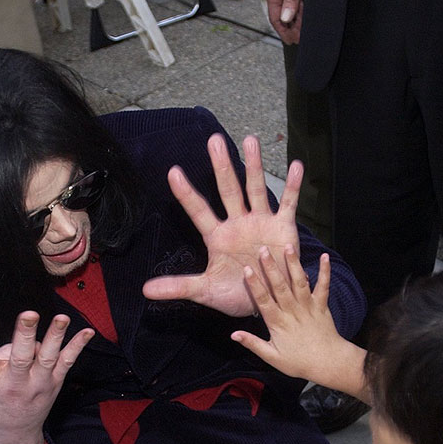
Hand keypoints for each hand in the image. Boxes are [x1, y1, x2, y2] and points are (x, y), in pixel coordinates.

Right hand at [0, 311, 93, 443]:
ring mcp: (38, 384)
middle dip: (26, 334)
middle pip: (21, 357)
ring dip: (55, 336)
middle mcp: (16, 383)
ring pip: (48, 358)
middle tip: (29, 315)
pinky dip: (78, 346)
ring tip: (61, 318)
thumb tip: (18, 340)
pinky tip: (87, 332)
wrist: (13, 435)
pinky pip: (67, 362)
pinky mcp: (54, 383)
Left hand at [143, 134, 301, 317]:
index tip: (173, 172)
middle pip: (228, 190)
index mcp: (217, 236)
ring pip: (255, 189)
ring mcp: (260, 222)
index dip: (186, 193)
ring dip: (253, 166)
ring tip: (250, 140)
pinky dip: (293, 186)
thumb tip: (146, 290)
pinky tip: (296, 165)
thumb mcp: (206, 291)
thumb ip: (179, 286)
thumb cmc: (236, 295)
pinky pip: (289, 204)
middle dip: (221, 166)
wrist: (269, 302)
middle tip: (214, 140)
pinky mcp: (282, 227)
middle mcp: (237, 223)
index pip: (198, 210)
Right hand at [232, 246, 368, 398]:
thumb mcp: (271, 357)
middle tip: (263, 250)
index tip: (247, 269)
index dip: (254, 284)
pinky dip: (325, 271)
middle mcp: (292, 311)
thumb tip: (233, 335)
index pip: (263, 300)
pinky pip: (323, 286)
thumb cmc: (299, 362)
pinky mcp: (322, 305)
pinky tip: (324, 257)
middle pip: (279, 286)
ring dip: (293, 264)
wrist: (328, 363)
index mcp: (277, 322)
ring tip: (287, 246)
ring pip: (299, 282)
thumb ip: (252, 344)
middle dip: (271, 267)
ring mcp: (308, 307)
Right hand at [264, 0, 303, 44]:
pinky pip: (292, 5)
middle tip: (298, 40)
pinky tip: (302, 20)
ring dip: (294, 23)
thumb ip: (290, 1)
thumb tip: (286, 18)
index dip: (283, 32)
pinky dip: (297, 14)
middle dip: (290, 30)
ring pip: (288, 12)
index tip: (290, 41)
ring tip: (301, 34)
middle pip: (282, 18)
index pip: (276, 19)